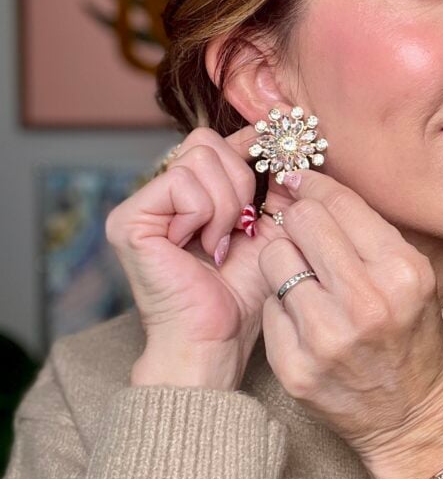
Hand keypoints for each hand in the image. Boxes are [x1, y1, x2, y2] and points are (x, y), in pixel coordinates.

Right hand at [106, 125, 280, 389]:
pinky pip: (181, 182)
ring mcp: (140, 205)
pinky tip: (203, 248)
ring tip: (220, 243)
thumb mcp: (268, 227)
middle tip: (241, 227)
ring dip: (224, 204)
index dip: (246, 143)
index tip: (275, 148)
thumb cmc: (241, 293)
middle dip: (239, 182)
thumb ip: (270, 186)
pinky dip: (204, 214)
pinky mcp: (129, 219)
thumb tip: (278, 141)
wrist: (217, 338)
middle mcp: (159, 194)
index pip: (214, 141)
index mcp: (189, 194)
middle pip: (206, 142)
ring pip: (197, 158)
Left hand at [254, 167, 442, 470]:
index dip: (313, 184)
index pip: (338, 204)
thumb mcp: (414, 279)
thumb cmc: (412, 339)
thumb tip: (310, 187)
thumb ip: (367, 234)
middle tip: (301, 228)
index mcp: (401, 272)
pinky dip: (281, 305)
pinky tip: (302, 317)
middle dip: (298, 219)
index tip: (299, 179)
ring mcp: (326, 338)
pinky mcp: (295, 368)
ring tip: (304, 278)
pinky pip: (268, 307)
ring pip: (275, 260)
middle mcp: (365, 303)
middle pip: (302, 223)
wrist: (410, 418)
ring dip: (286, 261)